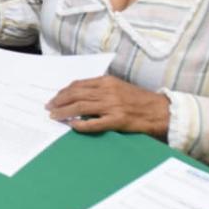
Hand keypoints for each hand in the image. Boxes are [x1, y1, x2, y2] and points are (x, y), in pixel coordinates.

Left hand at [45, 75, 169, 138]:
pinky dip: (81, 125)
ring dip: (64, 112)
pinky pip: (94, 123)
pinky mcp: (117, 120)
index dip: (63, 92)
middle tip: (48, 108)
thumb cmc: (139, 100)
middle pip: (75, 95)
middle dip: (58, 101)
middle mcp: (108, 91)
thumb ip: (101, 89)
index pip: (78, 85)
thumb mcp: (119, 87)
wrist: (160, 111)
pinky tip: (72, 126)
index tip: (54, 98)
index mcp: (107, 82)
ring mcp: (112, 106)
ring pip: (80, 107)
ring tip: (54, 117)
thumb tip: (79, 94)